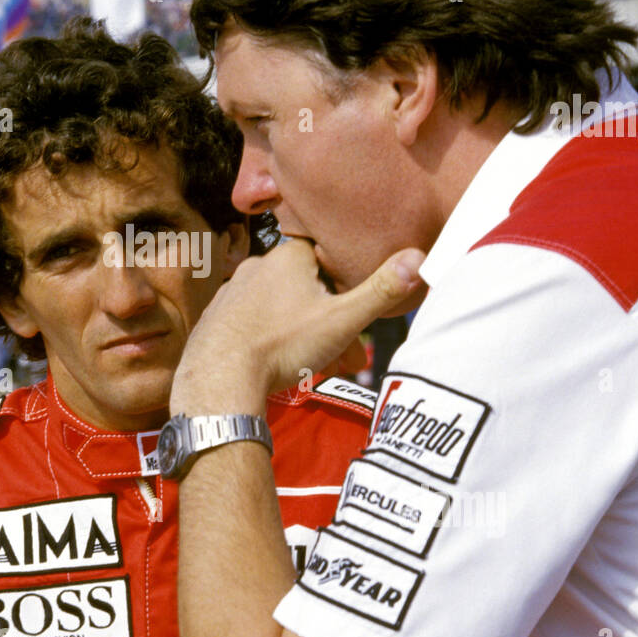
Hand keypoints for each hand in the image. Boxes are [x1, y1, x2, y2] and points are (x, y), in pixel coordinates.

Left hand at [170, 241, 424, 415]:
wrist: (219, 379)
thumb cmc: (281, 346)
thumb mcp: (342, 319)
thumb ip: (380, 290)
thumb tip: (420, 257)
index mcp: (288, 257)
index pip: (328, 260)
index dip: (347, 289)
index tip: (358, 320)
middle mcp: (256, 266)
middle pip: (307, 290)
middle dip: (331, 324)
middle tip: (349, 360)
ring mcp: (232, 291)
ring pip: (282, 310)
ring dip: (305, 336)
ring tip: (319, 370)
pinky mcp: (216, 318)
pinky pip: (255, 325)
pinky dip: (273, 342)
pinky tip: (281, 366)